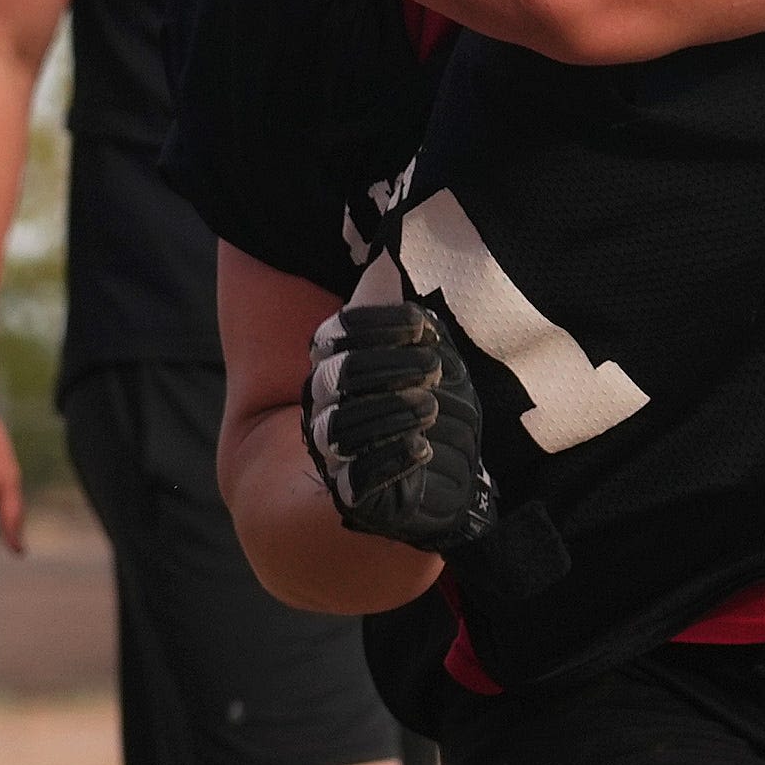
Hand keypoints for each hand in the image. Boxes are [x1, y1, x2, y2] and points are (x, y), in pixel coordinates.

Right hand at [301, 299, 492, 550]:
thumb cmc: (426, 404)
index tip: (418, 326)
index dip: (373, 324)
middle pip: (334, 376)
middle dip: (386, 367)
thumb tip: (392, 273)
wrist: (441, 475)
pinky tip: (421, 448)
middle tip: (433, 369)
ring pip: (338, 426)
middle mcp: (323, 404)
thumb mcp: (425, 357)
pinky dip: (390, 459)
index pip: (335, 333)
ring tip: (431, 408)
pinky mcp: (350, 491)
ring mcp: (332, 448)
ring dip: (389, 411)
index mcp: (334, 364)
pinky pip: (355, 478)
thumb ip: (405, 324)